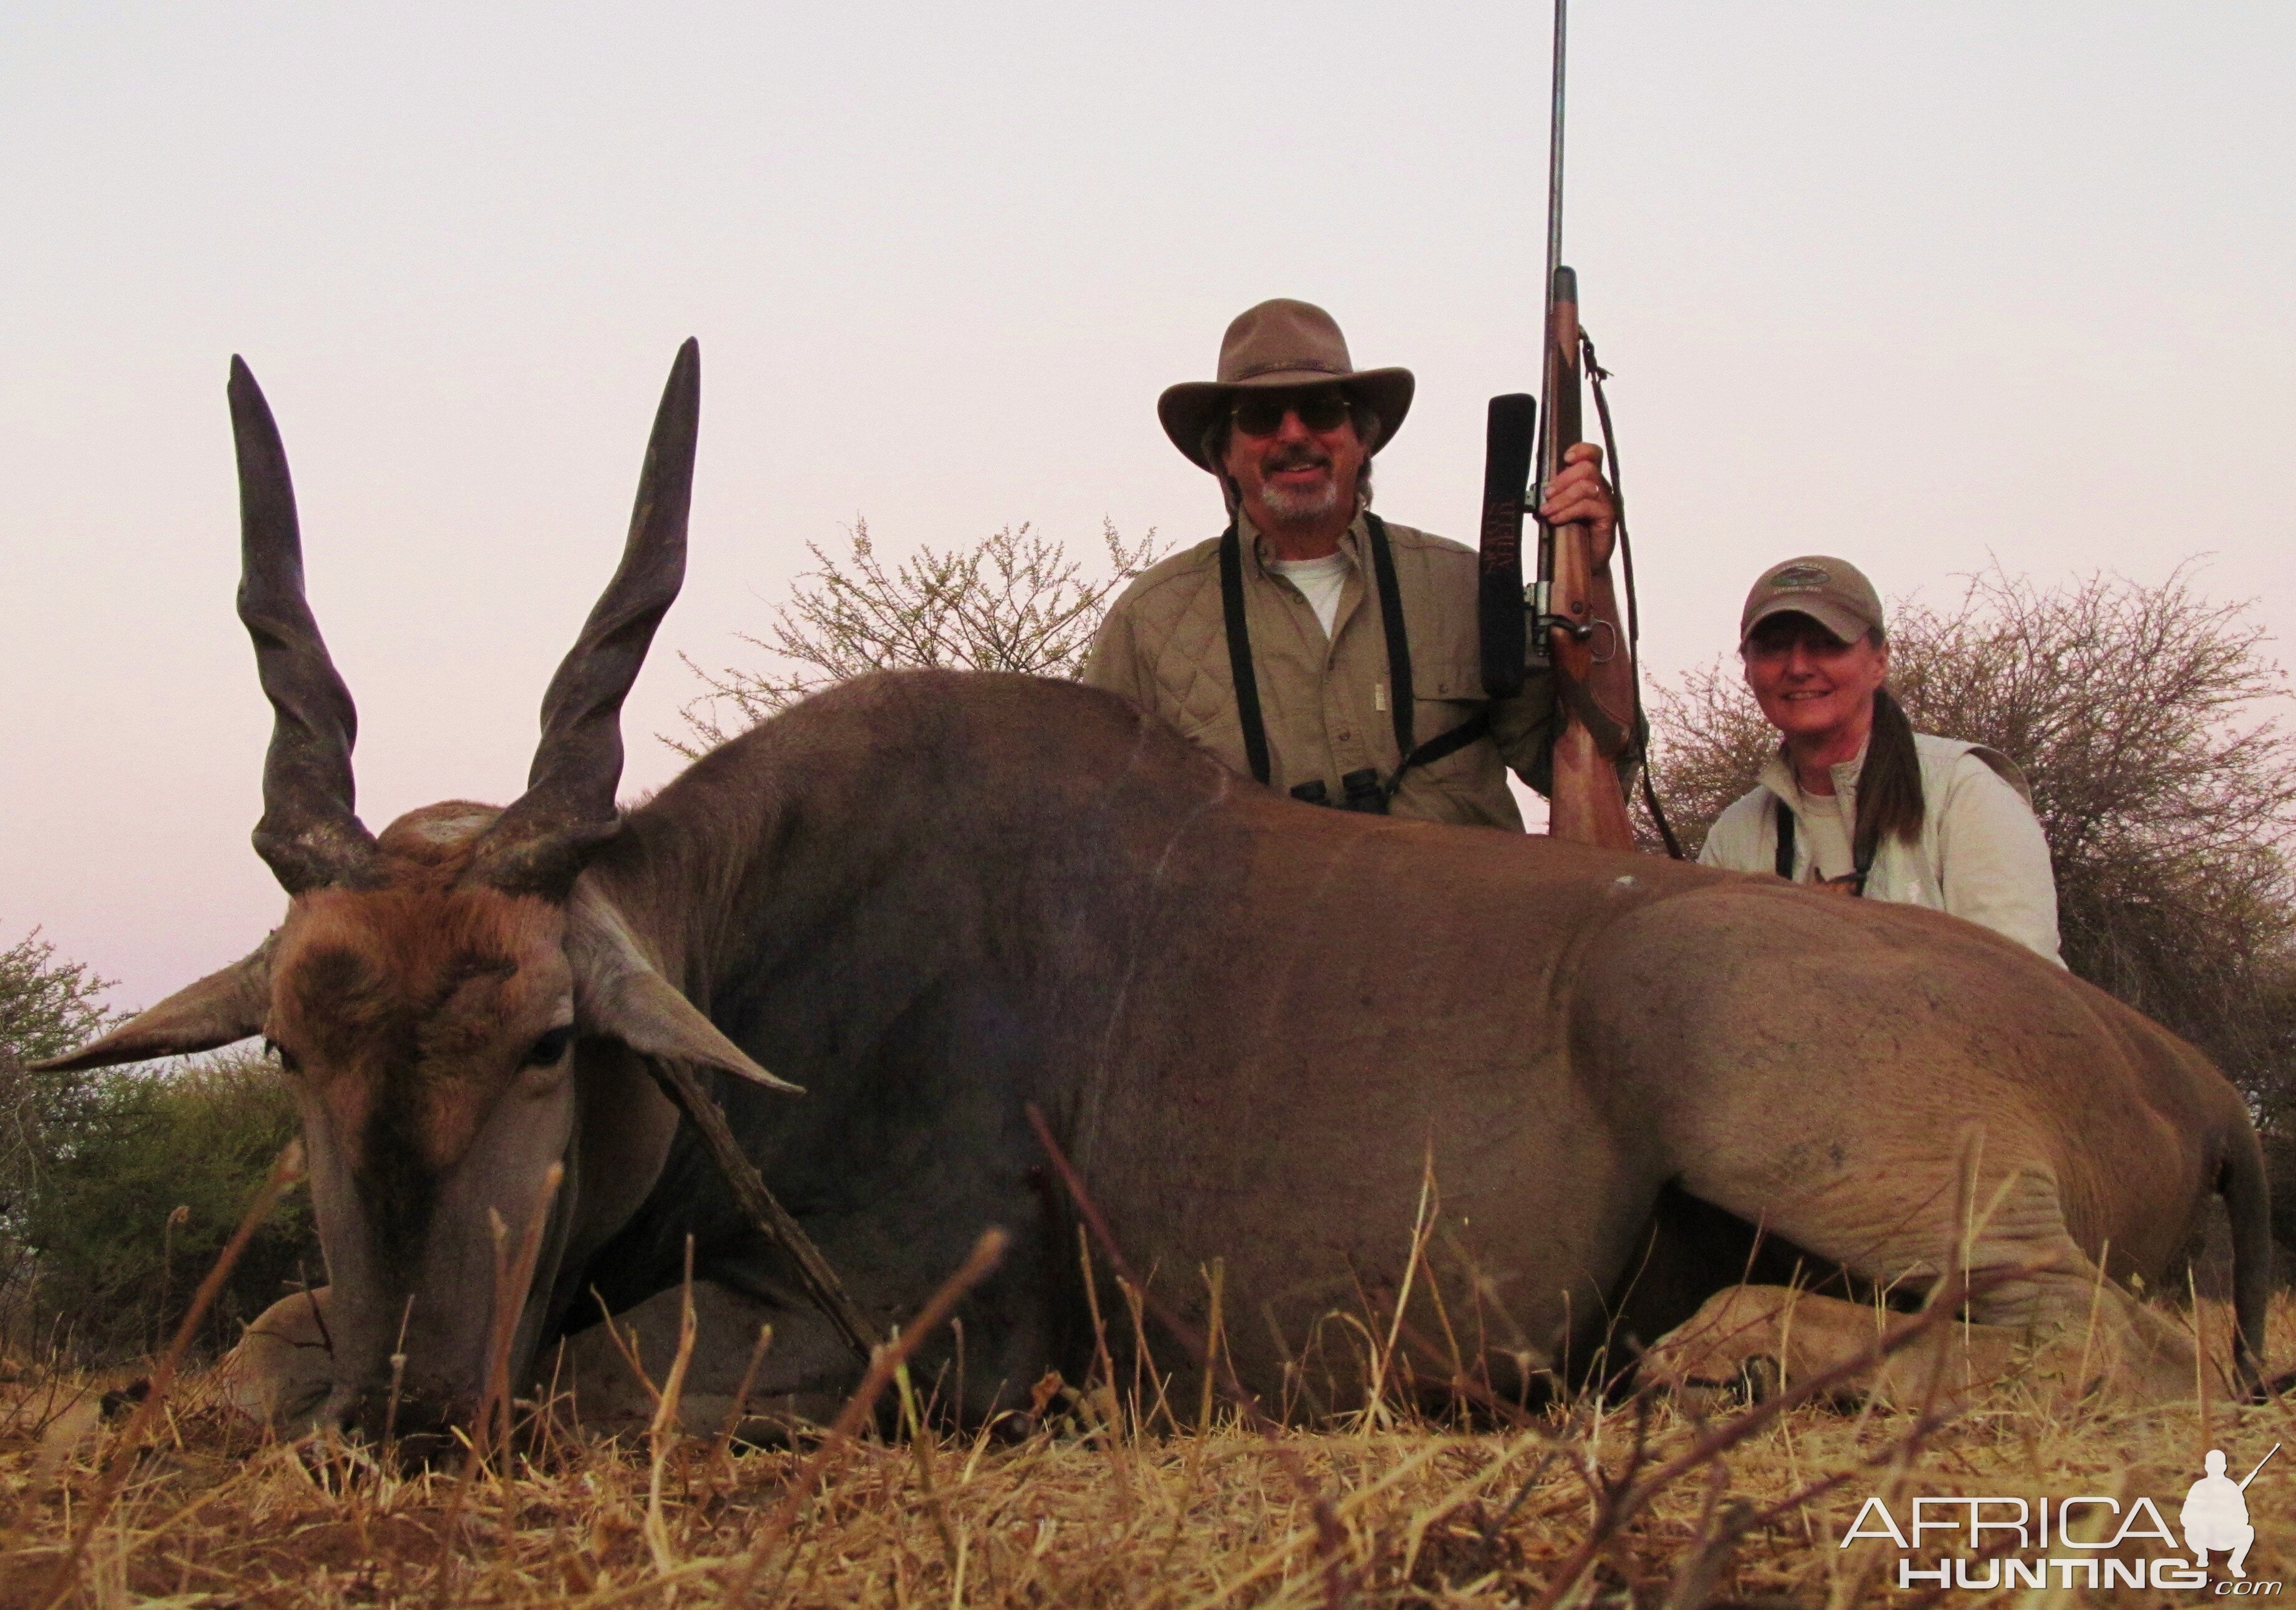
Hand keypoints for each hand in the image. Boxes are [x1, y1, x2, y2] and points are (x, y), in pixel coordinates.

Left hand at [1538, 442, 1617, 567]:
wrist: (1584, 561)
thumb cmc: (1571, 532)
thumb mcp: (1558, 508)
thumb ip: (1553, 494)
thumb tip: (1535, 488)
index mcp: (1590, 480)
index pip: (1593, 454)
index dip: (1581, 450)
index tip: (1565, 458)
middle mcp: (1601, 487)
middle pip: (1587, 468)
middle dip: (1563, 479)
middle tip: (1546, 494)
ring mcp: (1606, 501)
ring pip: (1586, 486)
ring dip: (1562, 498)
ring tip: (1547, 511)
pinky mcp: (1608, 516)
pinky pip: (1587, 506)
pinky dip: (1567, 511)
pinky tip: (1556, 519)